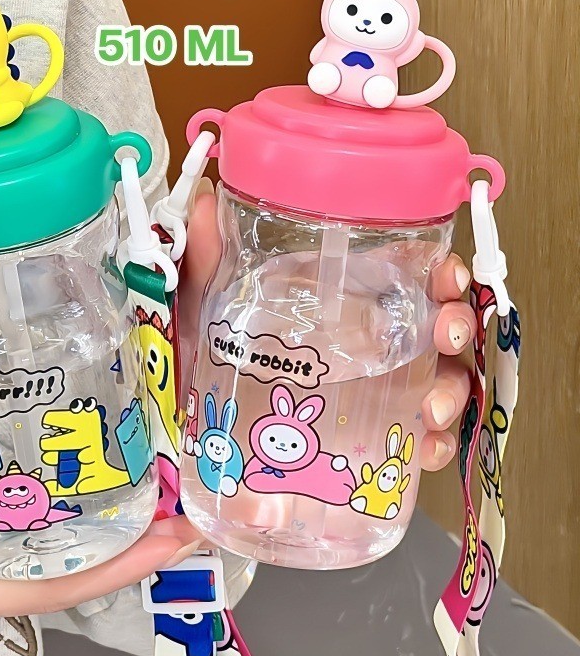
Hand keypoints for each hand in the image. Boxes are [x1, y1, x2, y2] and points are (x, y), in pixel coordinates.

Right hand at [0, 331, 200, 655]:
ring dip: (93, 528)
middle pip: (69, 572)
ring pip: (47, 563)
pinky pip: (17, 552)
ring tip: (137, 480)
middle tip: (170, 488)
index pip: (60, 586)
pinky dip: (49, 523)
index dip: (126, 561)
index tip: (179, 534)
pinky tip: (61, 486)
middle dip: (124, 536)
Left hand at [180, 179, 473, 473]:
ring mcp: (376, 397)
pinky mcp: (375, 446)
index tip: (445, 275)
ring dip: (455, 387)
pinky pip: (424, 441)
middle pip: (435, 325)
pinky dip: (439, 444)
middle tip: (445, 333)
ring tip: (432, 408)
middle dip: (456, 322)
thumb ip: (205, 265)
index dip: (437, 273)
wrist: (204, 456)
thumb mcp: (203, 317)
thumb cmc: (205, 376)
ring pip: (443, 380)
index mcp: (336, 308)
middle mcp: (366, 346)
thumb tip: (200, 200)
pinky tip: (429, 447)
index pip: (404, 278)